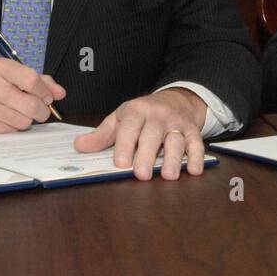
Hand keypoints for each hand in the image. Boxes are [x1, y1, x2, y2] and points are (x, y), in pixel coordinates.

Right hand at [0, 59, 65, 133]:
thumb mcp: (8, 74)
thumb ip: (38, 80)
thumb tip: (60, 92)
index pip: (32, 80)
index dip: (45, 92)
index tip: (47, 98)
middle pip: (31, 105)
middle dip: (41, 112)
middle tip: (39, 111)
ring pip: (23, 121)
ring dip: (26, 121)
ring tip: (18, 114)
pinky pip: (10, 131)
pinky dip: (12, 128)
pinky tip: (4, 120)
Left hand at [73, 88, 206, 180]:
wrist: (175, 99)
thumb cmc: (142, 114)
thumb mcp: (120, 119)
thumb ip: (102, 135)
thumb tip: (79, 146)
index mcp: (136, 111)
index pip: (130, 126)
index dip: (125, 144)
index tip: (121, 163)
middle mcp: (158, 116)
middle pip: (153, 135)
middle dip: (148, 155)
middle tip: (141, 175)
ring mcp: (177, 123)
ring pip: (176, 140)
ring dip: (174, 159)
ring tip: (168, 176)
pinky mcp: (193, 131)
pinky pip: (197, 143)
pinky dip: (197, 157)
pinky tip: (193, 170)